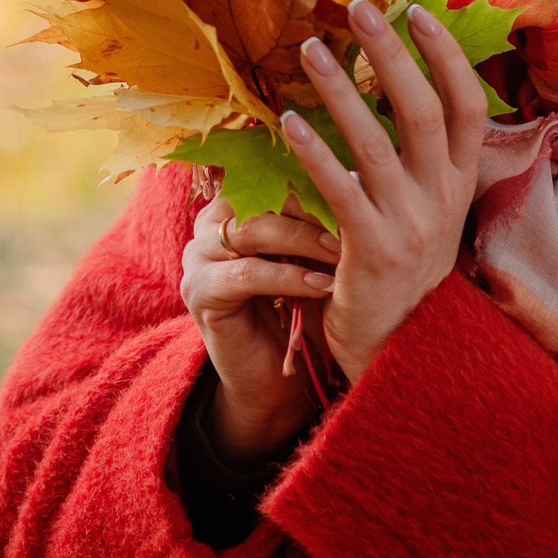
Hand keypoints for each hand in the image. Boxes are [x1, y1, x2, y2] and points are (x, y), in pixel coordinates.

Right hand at [179, 195, 339, 463]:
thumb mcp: (313, 259)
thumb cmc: (303, 311)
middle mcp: (210, 224)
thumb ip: (320, 221)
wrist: (277, 381)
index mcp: (236, 205)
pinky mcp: (198, 292)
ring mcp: (197, 257)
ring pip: (253, 230)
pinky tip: (320, 286)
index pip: (273, 177)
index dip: (315, 182)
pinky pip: (245, 274)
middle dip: (311, 210)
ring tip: (341, 254)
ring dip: (303, 242)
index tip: (360, 191)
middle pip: (261, 198)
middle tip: (355, 222)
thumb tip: (360, 176)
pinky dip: (287, 278)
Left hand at [285, 0, 489, 382]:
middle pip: (424, 111)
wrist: (398, 343)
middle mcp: (444, 198)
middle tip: (361, 7)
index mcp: (462, 181)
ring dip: (341, 90)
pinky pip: (340, 192)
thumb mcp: (432, 205)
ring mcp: (411, 225)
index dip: (448, 57)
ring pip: (377, 144)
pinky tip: (286, 122)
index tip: (420, 11)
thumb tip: (406, 81)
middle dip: (392, 54)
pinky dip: (314, 154)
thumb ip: (427, 154)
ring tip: (311, 48)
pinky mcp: (372, 251)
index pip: (467, 105)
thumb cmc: (405, 261)